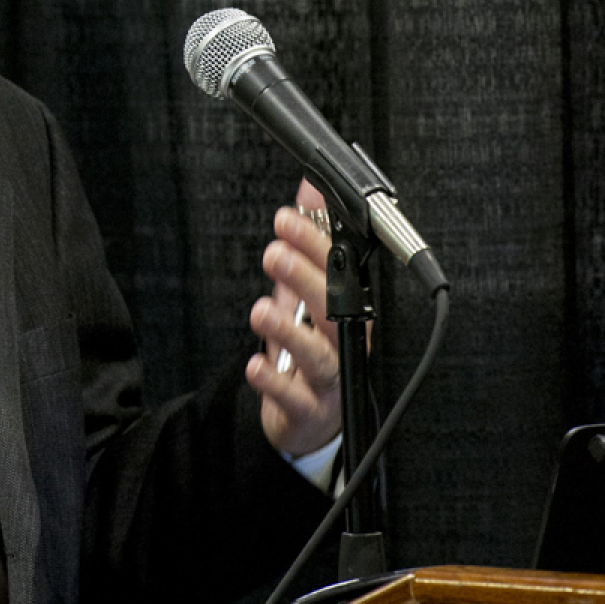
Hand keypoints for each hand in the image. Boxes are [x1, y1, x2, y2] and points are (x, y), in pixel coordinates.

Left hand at [246, 179, 341, 456]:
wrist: (308, 414)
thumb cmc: (309, 344)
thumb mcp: (303, 291)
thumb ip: (306, 243)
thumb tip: (309, 189)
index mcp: (349, 308)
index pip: (340, 270)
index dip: (316, 243)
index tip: (286, 218)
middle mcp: (346, 342)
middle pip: (336, 309)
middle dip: (306, 279)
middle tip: (275, 252)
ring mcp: (330, 379)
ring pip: (319, 355)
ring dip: (290, 331)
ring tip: (261, 309)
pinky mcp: (309, 410)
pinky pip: (294, 397)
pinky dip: (275, 382)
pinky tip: (255, 365)